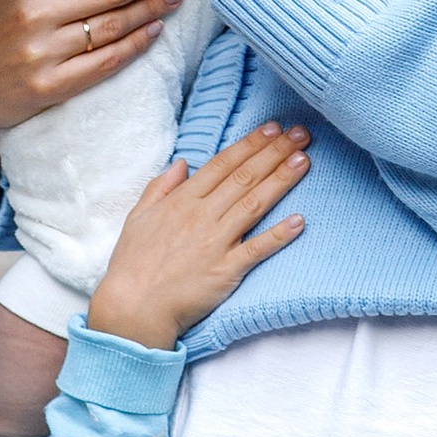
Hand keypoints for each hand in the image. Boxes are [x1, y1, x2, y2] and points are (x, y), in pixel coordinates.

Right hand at [85, 123, 310, 352]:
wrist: (133, 307)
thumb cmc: (132, 264)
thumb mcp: (137, 217)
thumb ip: (160, 187)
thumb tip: (181, 163)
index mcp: (182, 201)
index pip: (222, 164)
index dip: (250, 144)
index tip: (273, 128)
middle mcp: (201, 216)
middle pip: (244, 177)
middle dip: (274, 152)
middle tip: (300, 134)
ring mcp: (215, 243)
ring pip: (254, 204)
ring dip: (281, 180)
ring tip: (303, 160)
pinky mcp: (225, 271)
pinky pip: (256, 249)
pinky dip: (278, 235)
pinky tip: (299, 221)